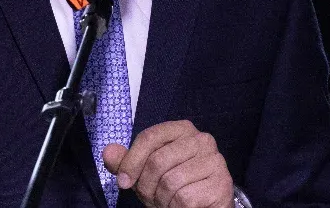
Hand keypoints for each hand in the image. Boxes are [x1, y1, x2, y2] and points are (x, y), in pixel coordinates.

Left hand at [101, 119, 233, 207]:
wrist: (203, 207)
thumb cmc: (172, 187)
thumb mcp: (145, 173)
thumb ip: (126, 162)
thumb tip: (108, 152)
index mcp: (182, 129)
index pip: (149, 137)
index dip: (131, 161)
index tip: (123, 182)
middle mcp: (202, 139)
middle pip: (158, 161)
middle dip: (147, 186)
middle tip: (152, 197)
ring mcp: (215, 161)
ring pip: (171, 181)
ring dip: (162, 199)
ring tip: (168, 201)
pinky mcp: (221, 184)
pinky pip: (185, 197)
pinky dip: (176, 207)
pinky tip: (182, 207)